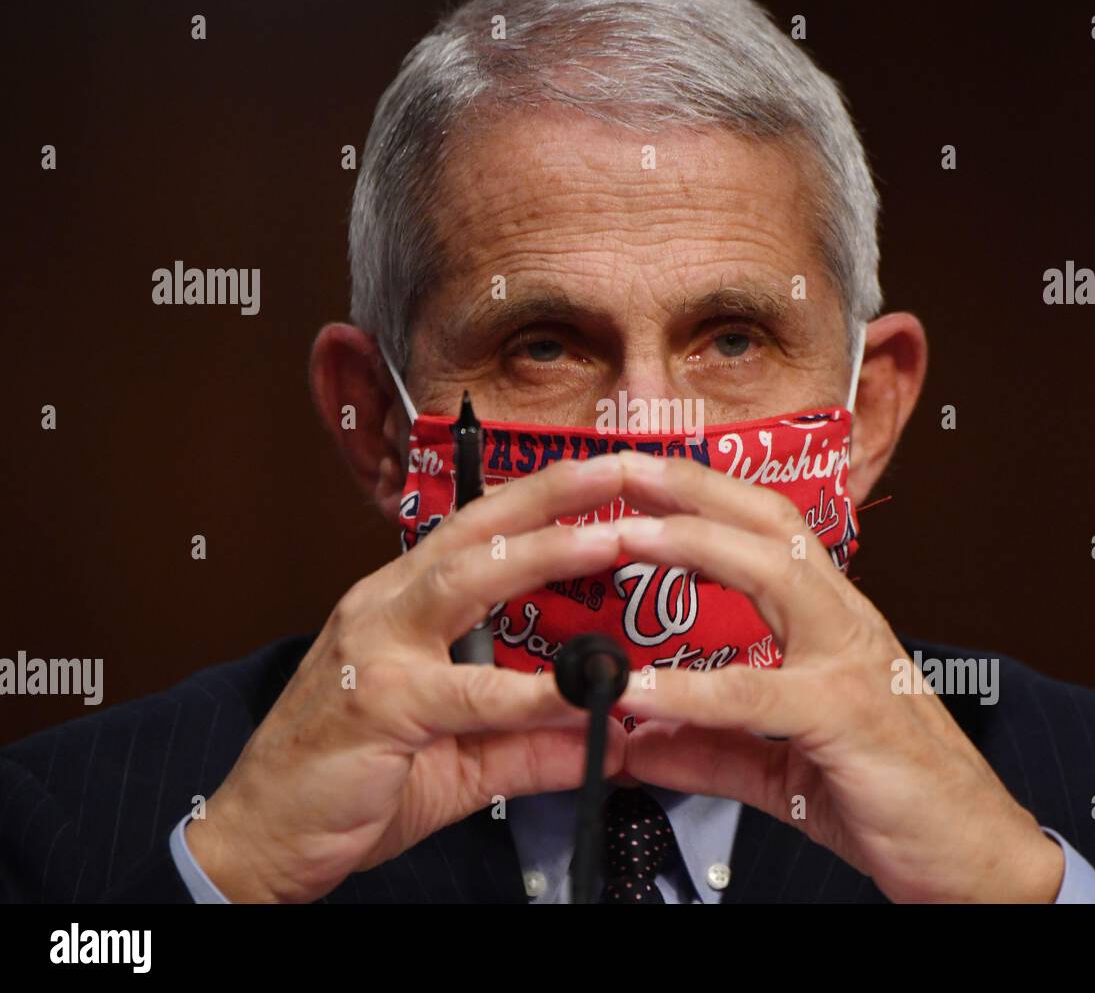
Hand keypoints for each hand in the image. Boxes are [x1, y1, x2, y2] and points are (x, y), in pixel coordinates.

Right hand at [187, 455, 627, 902]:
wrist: (262, 836)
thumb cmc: (347, 779)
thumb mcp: (461, 759)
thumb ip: (533, 743)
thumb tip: (612, 738)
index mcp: (404, 603)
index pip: (479, 533)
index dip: (541, 500)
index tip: (603, 478)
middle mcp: (388, 607)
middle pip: (475, 529)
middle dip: (550, 493)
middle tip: (620, 469)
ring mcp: (377, 648)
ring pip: (464, 580)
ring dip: (542, 554)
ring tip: (610, 540)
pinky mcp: (377, 704)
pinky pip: (465, 690)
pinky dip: (528, 690)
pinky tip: (579, 690)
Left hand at [610, 451, 1064, 903]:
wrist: (976, 856)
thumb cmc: (894, 796)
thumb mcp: (781, 768)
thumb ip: (709, 748)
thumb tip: (637, 741)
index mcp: (831, 622)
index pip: (768, 533)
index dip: (706, 497)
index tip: (642, 478)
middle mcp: (846, 623)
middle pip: (770, 523)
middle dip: (693, 486)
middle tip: (622, 466)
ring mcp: (852, 662)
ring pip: (775, 571)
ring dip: (694, 543)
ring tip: (623, 535)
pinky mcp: (850, 716)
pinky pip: (758, 694)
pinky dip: (691, 691)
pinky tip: (637, 692)